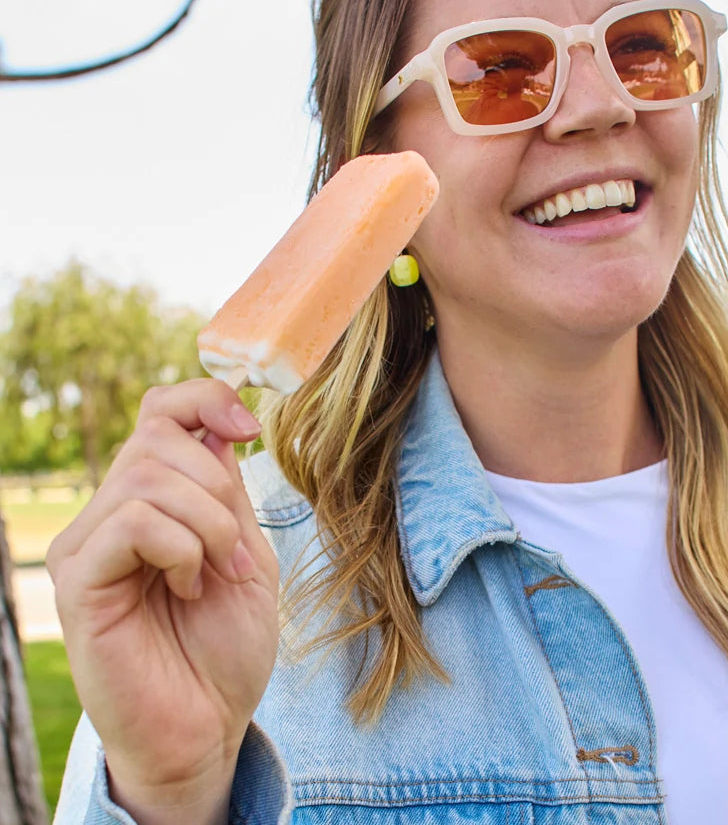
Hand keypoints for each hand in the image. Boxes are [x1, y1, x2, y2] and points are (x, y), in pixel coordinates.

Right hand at [46, 380, 279, 824]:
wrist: (208, 725)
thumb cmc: (225, 645)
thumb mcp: (244, 548)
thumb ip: (225, 491)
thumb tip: (216, 427)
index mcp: (155, 498)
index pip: (161, 410)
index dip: (207, 400)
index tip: (251, 428)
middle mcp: (111, 512)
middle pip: (159, 435)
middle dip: (220, 487)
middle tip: (236, 553)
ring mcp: (89, 544)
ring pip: (149, 477)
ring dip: (209, 524)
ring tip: (218, 574)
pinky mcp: (79, 580)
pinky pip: (133, 522)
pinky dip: (182, 548)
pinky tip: (188, 588)